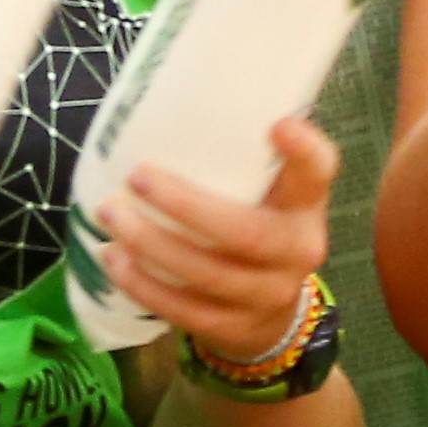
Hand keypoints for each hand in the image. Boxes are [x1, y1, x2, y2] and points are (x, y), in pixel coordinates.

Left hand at [95, 118, 335, 367]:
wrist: (272, 315)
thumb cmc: (253, 226)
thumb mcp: (262, 191)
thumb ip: (235, 157)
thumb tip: (160, 98)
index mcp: (304, 205)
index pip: (318, 174)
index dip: (304, 152)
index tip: (277, 125)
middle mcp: (297, 251)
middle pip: (248, 235)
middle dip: (187, 206)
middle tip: (137, 177)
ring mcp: (268, 296)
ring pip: (210, 276)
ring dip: (153, 245)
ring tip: (109, 215)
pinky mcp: (235, 328)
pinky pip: (187, 311)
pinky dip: (144, 285)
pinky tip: (112, 259)